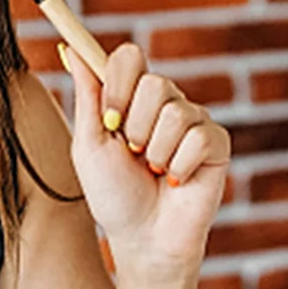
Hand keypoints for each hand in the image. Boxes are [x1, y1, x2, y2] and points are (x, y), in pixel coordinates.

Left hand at [59, 41, 230, 273]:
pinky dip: (179, 166)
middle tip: (134, 155)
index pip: (129, 58)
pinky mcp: (217, 144)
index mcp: (133, 98)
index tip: (109, 119)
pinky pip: (198, 137)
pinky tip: (176, 182)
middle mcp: (166, 103)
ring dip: (156, 153)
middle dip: (135, 127)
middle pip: (155, 84)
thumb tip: (70, 49)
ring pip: (176, 113)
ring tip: (155, 172)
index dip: (119, 83)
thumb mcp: (90, 145)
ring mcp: (194, 122)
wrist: (142, 239)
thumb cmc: (114, 195)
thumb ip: (87, 96)